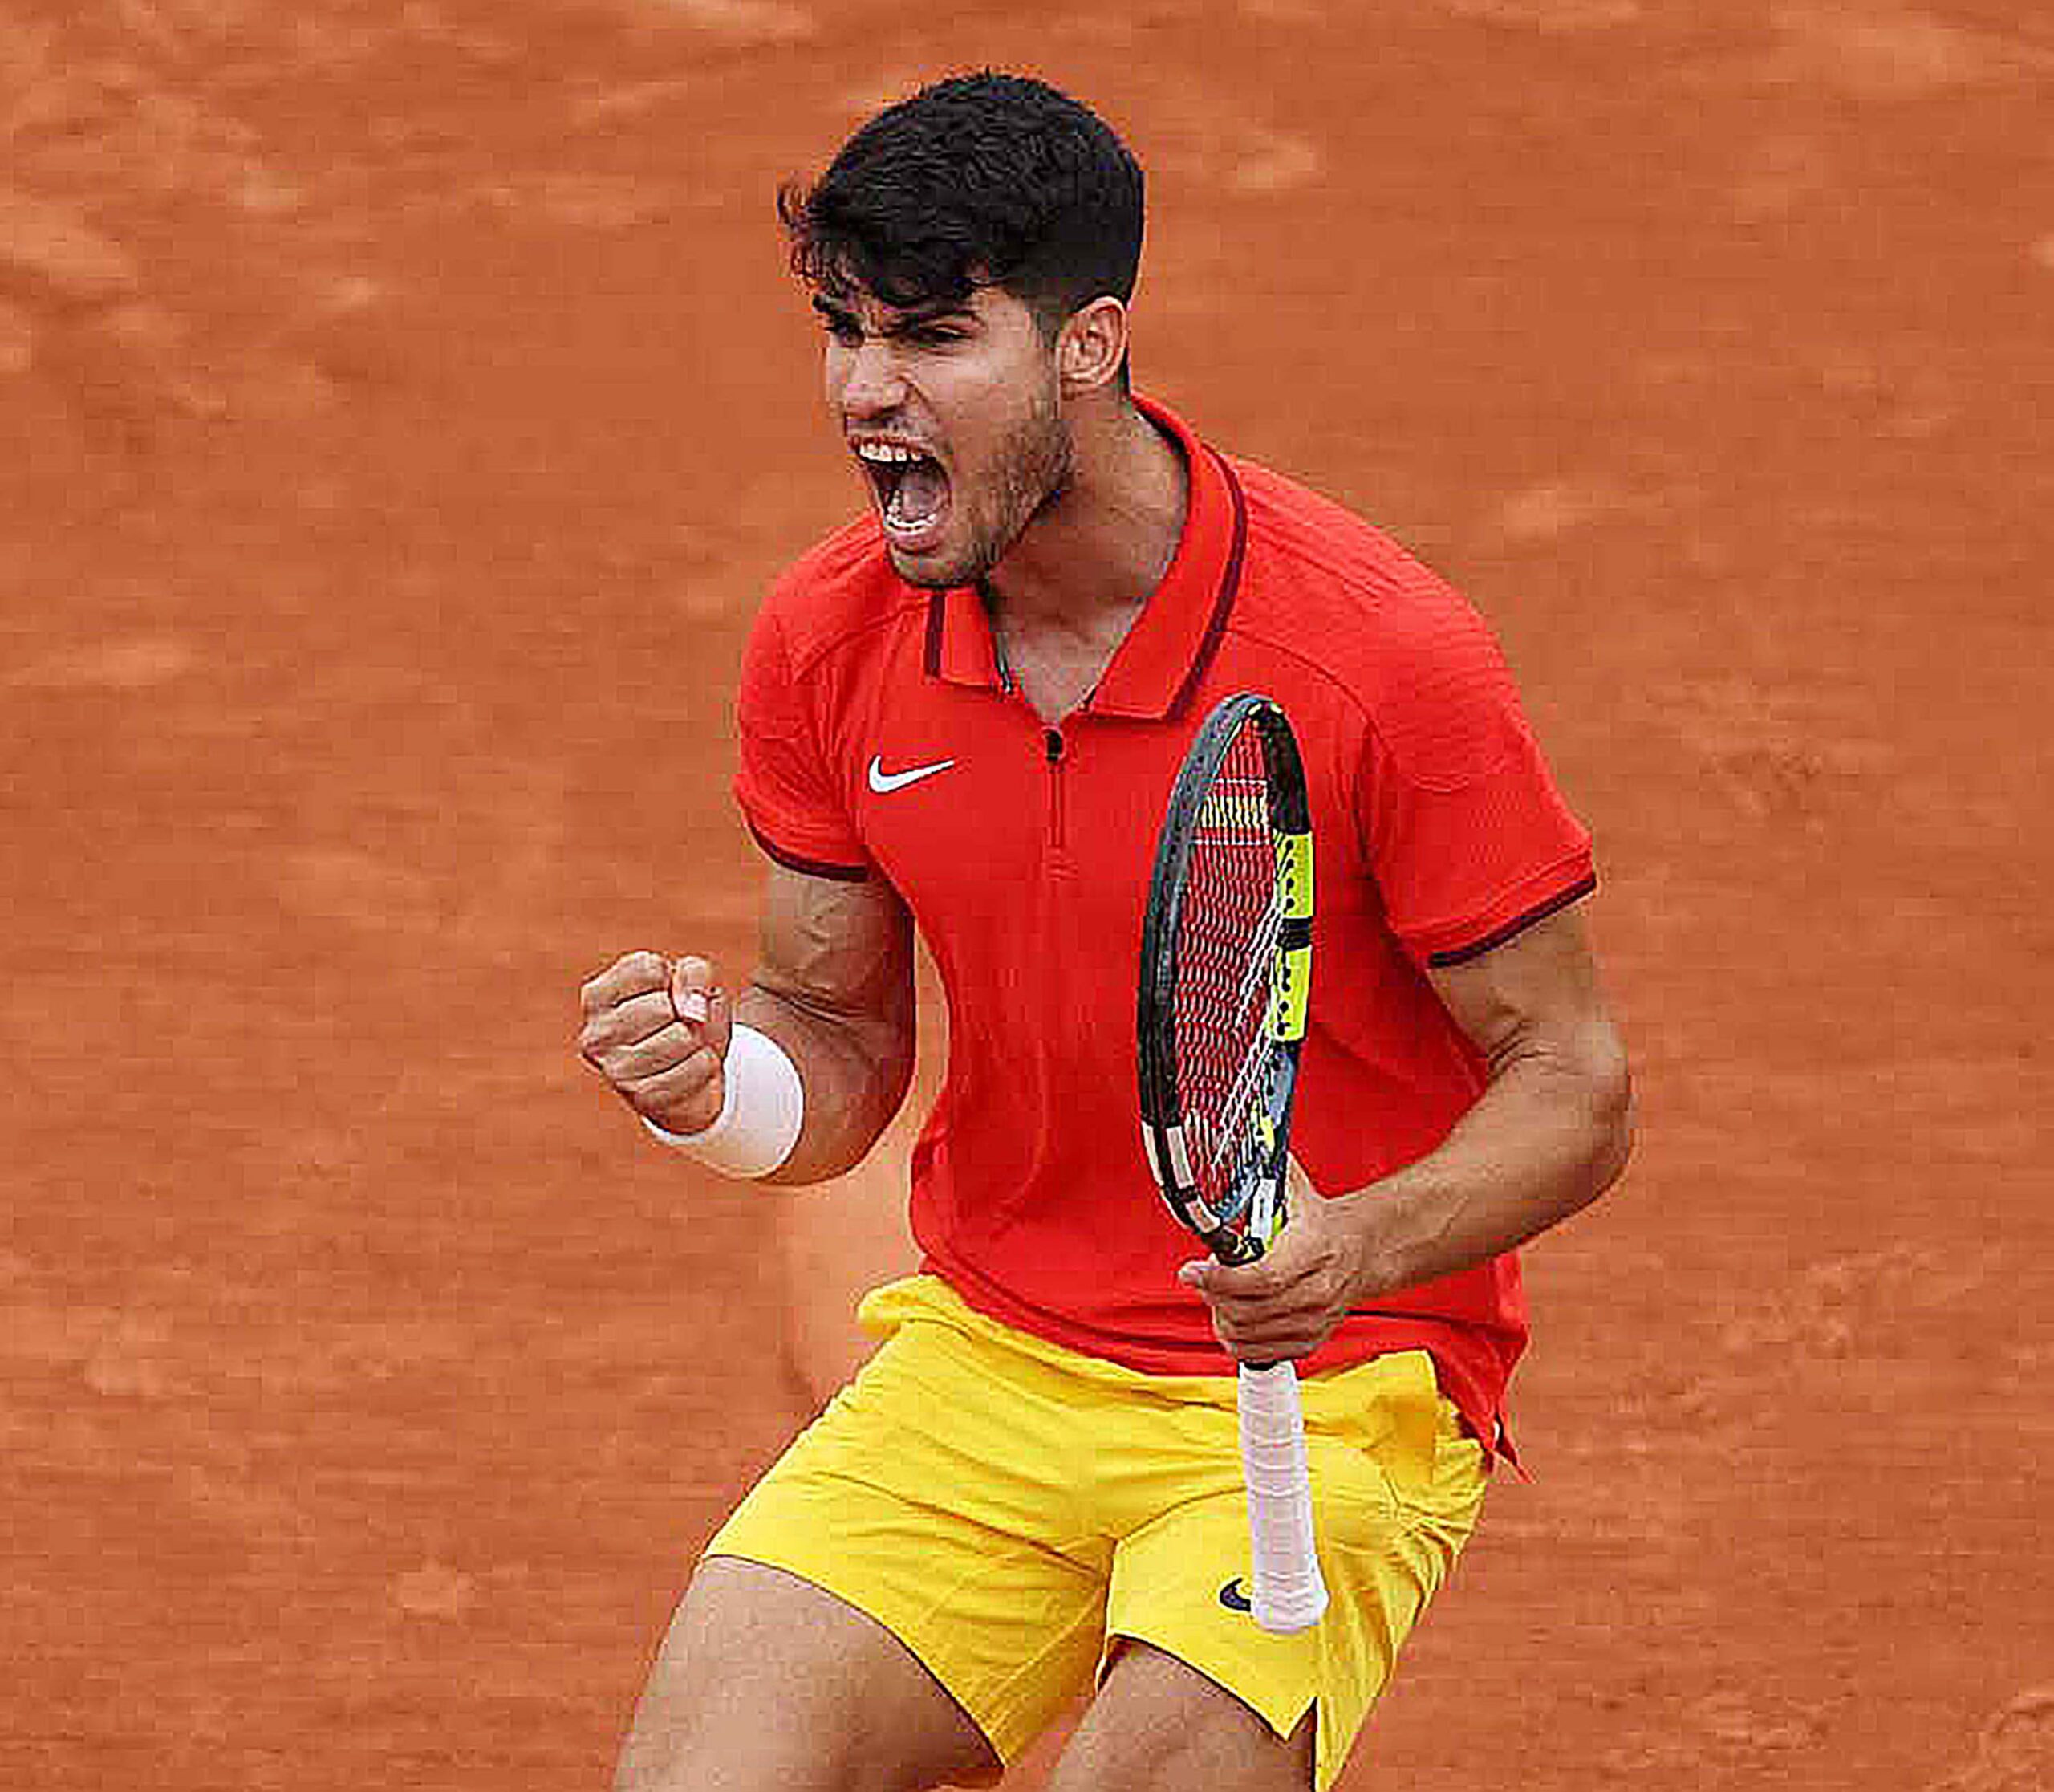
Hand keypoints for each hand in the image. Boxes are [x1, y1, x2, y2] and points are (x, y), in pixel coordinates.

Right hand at [577, 951, 733, 1134]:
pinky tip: (692, 1067)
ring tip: (689, 1047)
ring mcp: (615, 1070)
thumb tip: (692, 1009)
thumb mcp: (693, 982)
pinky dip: (707, 1064)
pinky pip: (697, 1068)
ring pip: (681, 1038)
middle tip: (682, 1025)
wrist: (690, 1080)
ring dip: (700, 1040)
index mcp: (597, 996)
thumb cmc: (685, 1020)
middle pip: (662, 1007)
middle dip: (688, 1013)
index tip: (670, 994)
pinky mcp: (643, 1098)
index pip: (647, 969)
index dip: (675, 978)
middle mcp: (595, 1035)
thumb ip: (694, 974)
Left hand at [1176, 1158, 1365, 1363]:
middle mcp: (1316, 1292)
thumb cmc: (1324, 1225)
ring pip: (1247, 1335)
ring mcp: (1312, 1321)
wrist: (1363, 1253)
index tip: (1191, 1271)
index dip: (1219, 1278)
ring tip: (1222, 1292)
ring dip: (1221, 1315)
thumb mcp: (1296, 1193)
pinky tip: (1236, 1315)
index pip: (1259, 1278)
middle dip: (1213, 1293)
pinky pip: (1257, 1353)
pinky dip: (1237, 1338)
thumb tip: (1242, 1143)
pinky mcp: (1307, 1341)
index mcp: (1312, 1252)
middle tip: (1206, 1275)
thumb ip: (1265, 1172)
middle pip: (1246, 1311)